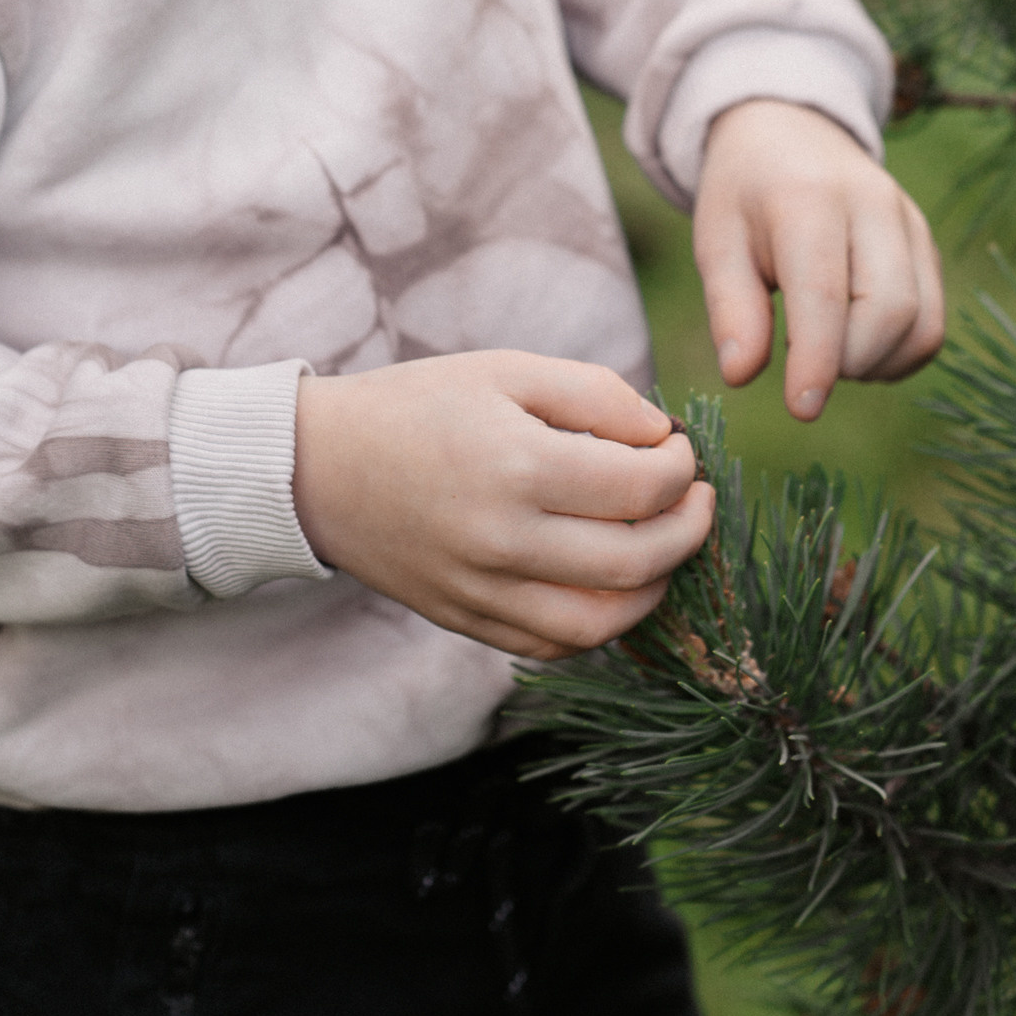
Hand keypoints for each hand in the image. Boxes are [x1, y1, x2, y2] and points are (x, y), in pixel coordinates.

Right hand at [292, 353, 711, 661]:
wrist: (319, 467)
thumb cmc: (419, 406)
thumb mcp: (507, 370)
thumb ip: (595, 395)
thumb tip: (663, 437)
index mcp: (519, 466)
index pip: (642, 488)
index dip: (681, 469)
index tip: (679, 451)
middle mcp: (504, 540)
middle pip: (638, 561)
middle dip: (689, 531)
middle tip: (695, 502)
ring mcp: (484, 591)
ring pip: (604, 622)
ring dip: (656, 589)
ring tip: (664, 549)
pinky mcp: (467, 621)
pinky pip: (555, 646)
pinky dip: (599, 625)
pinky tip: (611, 585)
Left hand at [694, 99, 943, 423]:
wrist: (790, 130)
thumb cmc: (745, 195)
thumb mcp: (716, 241)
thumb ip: (730, 307)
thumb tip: (741, 375)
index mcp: (809, 199)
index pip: (825, 293)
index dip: (817, 360)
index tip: (801, 408)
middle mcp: (874, 205)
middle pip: (889, 311)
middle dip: (847, 362)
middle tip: (801, 364)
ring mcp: (910, 222)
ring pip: (922, 323)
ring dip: (875, 363)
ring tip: (826, 352)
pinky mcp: (928, 243)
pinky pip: (934, 323)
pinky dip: (900, 355)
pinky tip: (857, 347)